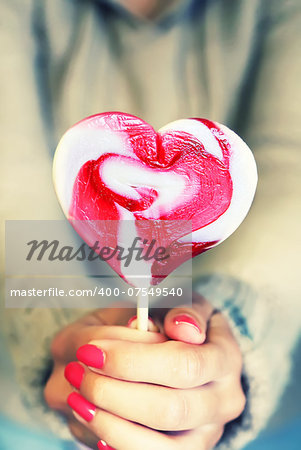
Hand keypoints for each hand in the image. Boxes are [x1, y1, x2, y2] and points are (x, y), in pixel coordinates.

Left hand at [65, 294, 244, 449]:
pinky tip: (91, 418)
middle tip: (78, 371)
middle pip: (169, 409)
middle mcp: (225, 401)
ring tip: (78, 396)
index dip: (133, 360)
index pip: (184, 365)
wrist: (186, 354)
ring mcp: (207, 434)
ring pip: (158, 446)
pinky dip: (114, 442)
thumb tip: (183, 329)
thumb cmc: (176, 323)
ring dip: (109, 422)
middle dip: (114, 392)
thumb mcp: (180, 302)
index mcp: (227, 357)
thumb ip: (183, 309)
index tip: (92, 349)